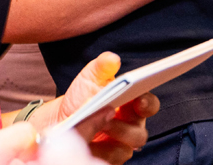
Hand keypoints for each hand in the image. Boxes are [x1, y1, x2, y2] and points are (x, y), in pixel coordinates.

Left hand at [32, 52, 157, 163]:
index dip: (148, 104)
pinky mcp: (107, 159)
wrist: (62, 119)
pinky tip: (87, 142)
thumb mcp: (89, 77)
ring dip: (110, 139)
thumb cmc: (82, 96)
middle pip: (139, 133)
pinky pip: (109, 159)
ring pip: (125, 149)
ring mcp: (120, 146)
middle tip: (110, 114)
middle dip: (125, 127)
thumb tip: (113, 59)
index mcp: (133, 105)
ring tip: (96, 126)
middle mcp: (131, 128)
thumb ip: (102, 66)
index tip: (139, 100)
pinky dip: (98, 151)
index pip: (149, 106)